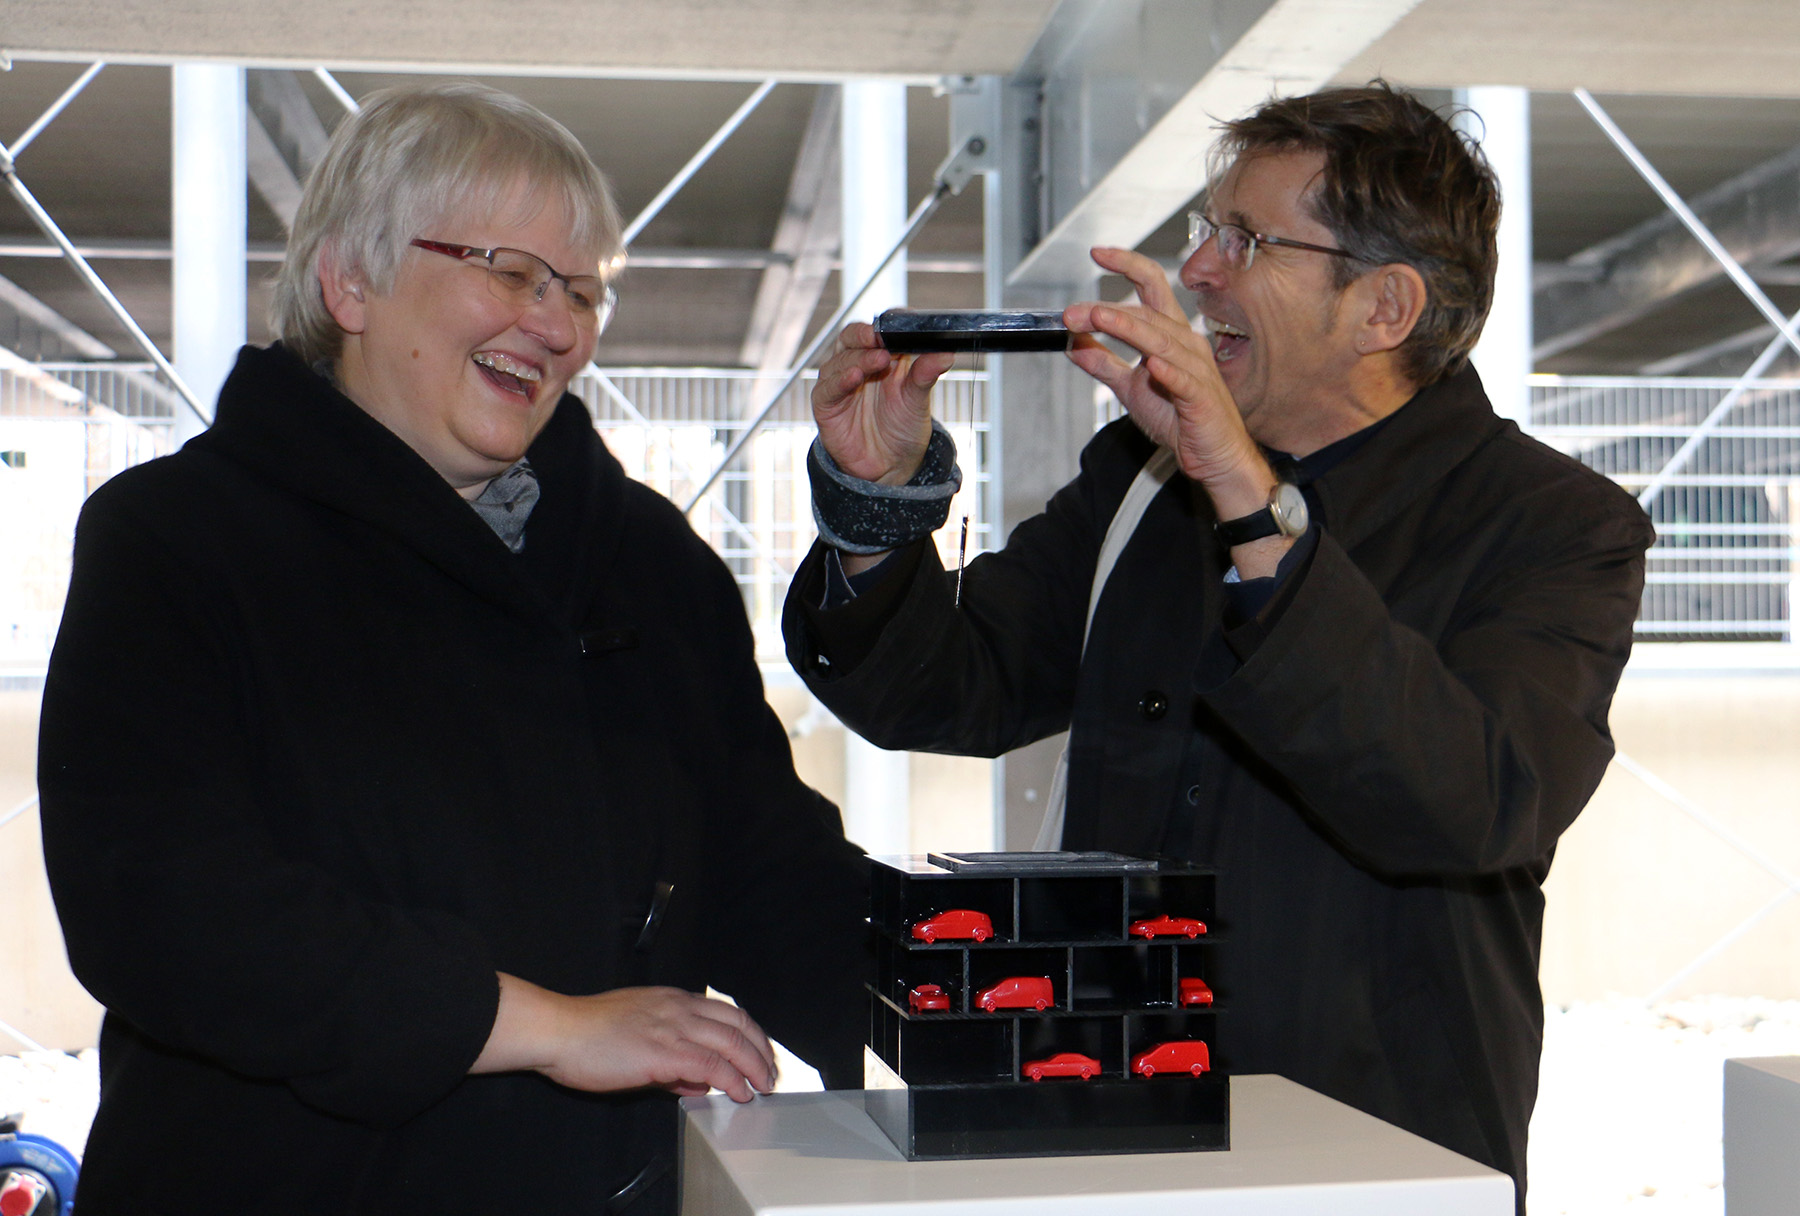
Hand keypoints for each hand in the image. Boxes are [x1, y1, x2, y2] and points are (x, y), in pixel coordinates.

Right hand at [474, 975, 778, 1102]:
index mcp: (674, 1000)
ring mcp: (674, 1027)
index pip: (729, 1012)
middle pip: (740, 1024)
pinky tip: (738, 1092)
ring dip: (754, 1067)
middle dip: (763, 1052)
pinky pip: (712, 1064)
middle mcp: (680, 1008)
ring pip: (733, 1042)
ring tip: (762, 1087)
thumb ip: (672, 1057)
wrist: (560, 1031)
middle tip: (772, 1074)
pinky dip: (732, 1079)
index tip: (762, 1054)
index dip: (753, 1035)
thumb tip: (698, 1079)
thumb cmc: (588, 1033)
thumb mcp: (638, 1032)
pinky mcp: (664, 1051)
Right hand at [811, 322, 955, 484]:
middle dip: (866, 334)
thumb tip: (946, 353)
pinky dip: (840, 381)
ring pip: (840, 359)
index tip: (902, 323)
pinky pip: (828, 387)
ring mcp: (840, 381)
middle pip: (854, 336)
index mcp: (884, 354)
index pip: (882, 327)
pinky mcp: (826, 403)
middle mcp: (859, 362)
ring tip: (877, 360)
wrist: (889, 467)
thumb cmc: (902, 427)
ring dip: (859, 357)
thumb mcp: (918, 400)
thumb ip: (926, 375)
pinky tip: (854, 377)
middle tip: (881, 337)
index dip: (889, 322)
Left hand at [1063, 247, 1269, 502]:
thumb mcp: (1132, 388)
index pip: (1151, 287)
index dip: (1127, 265)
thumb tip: (1073, 344)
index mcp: (1170, 334)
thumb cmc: (1182, 420)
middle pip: (1146, 313)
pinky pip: (1184, 381)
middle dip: (1106, 312)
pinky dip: (1168, 371)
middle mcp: (1186, 343)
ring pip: (1161, 340)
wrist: (1214, 458)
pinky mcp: (1202, 398)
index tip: (1097, 253)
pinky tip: (1151, 364)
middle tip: (1070, 314)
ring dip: (1128, 328)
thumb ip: (1104, 364)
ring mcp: (1197, 369)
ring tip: (1099, 319)